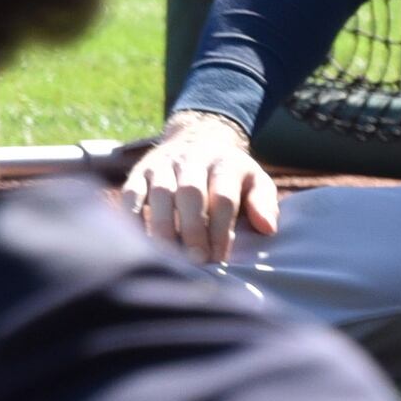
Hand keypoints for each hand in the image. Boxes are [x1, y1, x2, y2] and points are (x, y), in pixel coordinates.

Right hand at [122, 110, 281, 266]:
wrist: (197, 139)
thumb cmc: (230, 175)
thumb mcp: (255, 181)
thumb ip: (263, 203)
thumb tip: (268, 228)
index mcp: (225, 162)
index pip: (223, 196)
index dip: (221, 230)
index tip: (220, 259)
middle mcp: (192, 159)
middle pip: (190, 193)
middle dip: (193, 230)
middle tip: (196, 261)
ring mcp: (163, 164)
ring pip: (160, 194)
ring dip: (164, 228)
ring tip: (169, 258)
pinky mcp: (139, 171)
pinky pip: (132, 194)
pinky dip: (133, 219)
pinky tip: (140, 243)